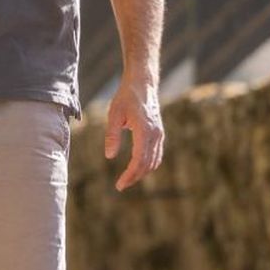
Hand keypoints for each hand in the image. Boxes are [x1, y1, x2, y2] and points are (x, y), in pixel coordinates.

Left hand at [104, 74, 164, 190]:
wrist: (143, 84)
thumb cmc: (125, 97)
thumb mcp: (114, 115)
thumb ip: (112, 136)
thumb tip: (109, 156)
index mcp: (144, 130)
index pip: (139, 160)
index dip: (130, 175)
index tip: (119, 185)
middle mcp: (155, 134)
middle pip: (148, 164)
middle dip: (135, 177)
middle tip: (121, 186)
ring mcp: (159, 134)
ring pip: (154, 160)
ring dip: (142, 172)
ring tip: (128, 179)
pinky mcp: (159, 133)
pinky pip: (157, 154)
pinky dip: (149, 164)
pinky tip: (138, 168)